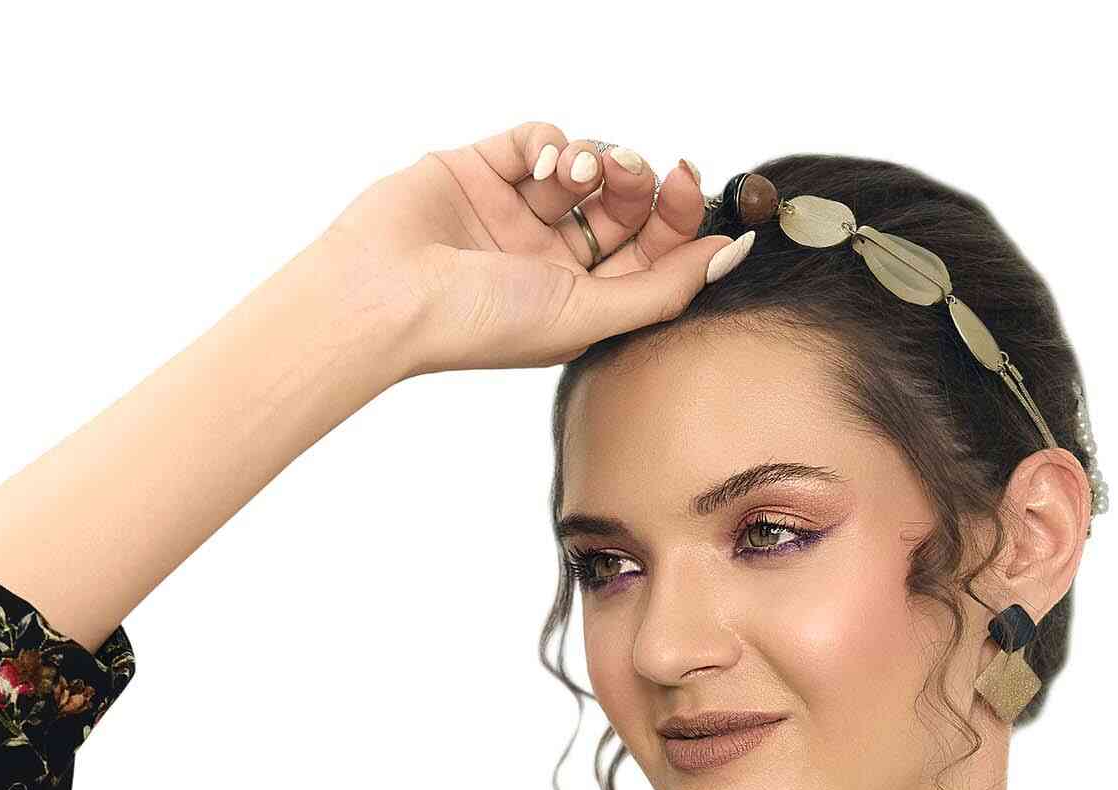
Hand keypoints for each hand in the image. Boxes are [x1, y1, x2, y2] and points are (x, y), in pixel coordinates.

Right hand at [317, 121, 731, 378]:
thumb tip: (729, 252)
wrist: (387, 296)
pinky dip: (550, 140)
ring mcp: (516, 212)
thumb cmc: (479, 323)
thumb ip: (662, 288)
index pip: (650, 250)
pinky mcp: (480, 169)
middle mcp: (552, 257)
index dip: (679, 215)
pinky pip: (536, 137)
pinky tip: (542, 163)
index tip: (690, 184)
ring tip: (575, 172)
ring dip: (595, 157)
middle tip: (631, 171)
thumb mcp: (587, 316)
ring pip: (585, 164)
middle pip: (625, 204)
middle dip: (638, 180)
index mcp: (580, 298)